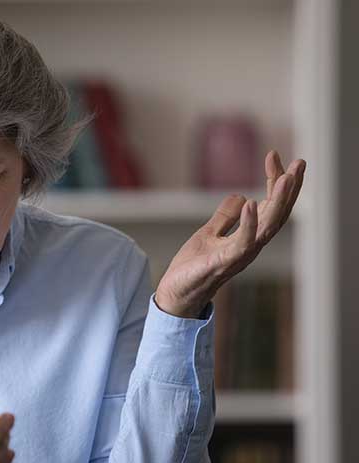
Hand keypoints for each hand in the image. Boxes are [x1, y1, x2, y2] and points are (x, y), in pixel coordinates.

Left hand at [155, 150, 305, 317]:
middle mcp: (251, 245)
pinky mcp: (224, 263)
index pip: (268, 205)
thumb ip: (225, 218)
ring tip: (285, 177)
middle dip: (290, 188)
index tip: (273, 156)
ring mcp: (240, 255)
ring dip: (278, 201)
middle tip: (300, 162)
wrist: (176, 294)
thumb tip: (240, 196)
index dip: (274, 181)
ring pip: (268, 226)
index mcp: (248, 237)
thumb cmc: (193, 268)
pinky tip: (251, 201)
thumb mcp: (208, 234)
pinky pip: (242, 241)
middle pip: (277, 214)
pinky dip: (248, 222)